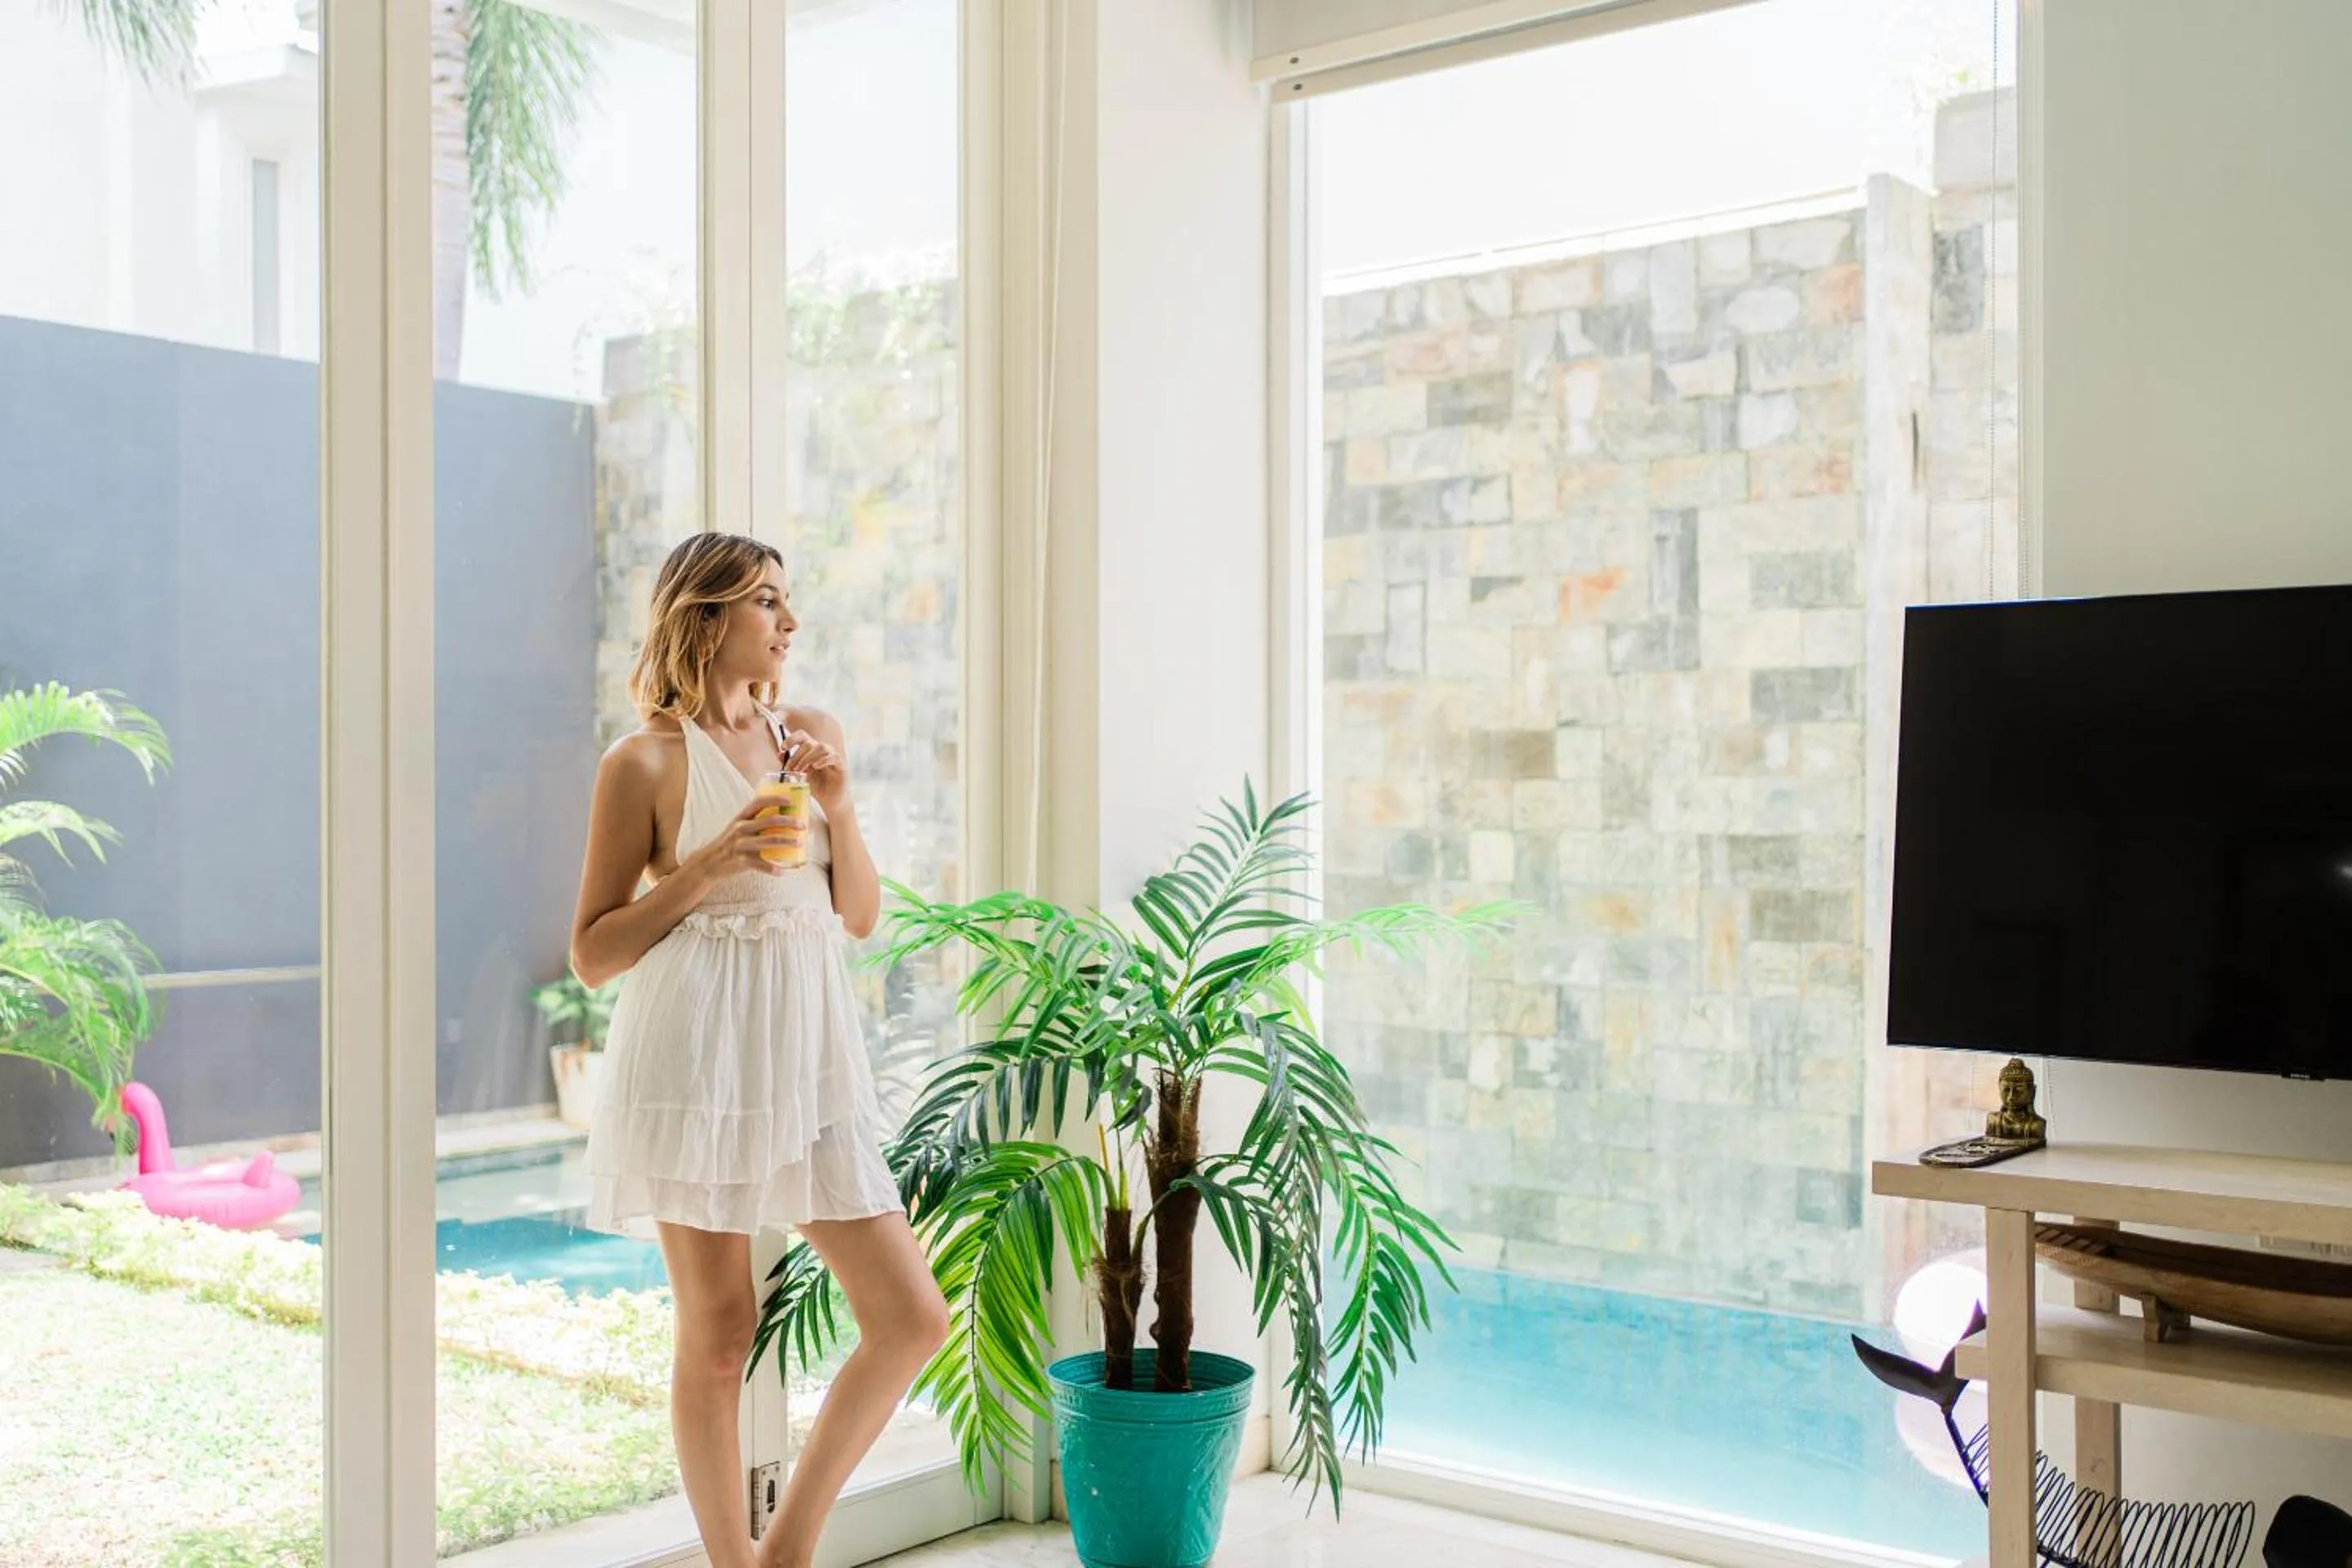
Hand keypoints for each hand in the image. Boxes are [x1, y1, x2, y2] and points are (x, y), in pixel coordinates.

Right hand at [683, 794, 797, 880]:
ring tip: (800, 843)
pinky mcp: (742, 861)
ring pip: (771, 840)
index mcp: (741, 818)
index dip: (776, 799)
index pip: (759, 802)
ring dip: (788, 841)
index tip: (791, 800)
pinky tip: (783, 870)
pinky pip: (763, 865)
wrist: (709, 863)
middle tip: (803, 825)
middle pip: (770, 821)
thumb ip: (754, 823)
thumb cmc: (728, 844)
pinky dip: (774, 868)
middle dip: (790, 822)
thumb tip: (782, 820)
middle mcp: (741, 828)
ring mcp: (741, 845)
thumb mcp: (737, 829)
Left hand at [781, 728, 849, 813]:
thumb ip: (791, 765)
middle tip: (791, 769)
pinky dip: (823, 760)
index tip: (783, 748)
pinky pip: (833, 757)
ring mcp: (832, 757)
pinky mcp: (841, 765)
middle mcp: (822, 751)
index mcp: (811, 750)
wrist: (830, 801)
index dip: (791, 739)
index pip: (802, 736)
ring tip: (801, 771)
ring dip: (807, 758)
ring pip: (821, 747)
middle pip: (809, 742)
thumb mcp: (799, 776)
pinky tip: (816, 767)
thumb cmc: (816, 787)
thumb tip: (779, 755)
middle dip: (797, 755)